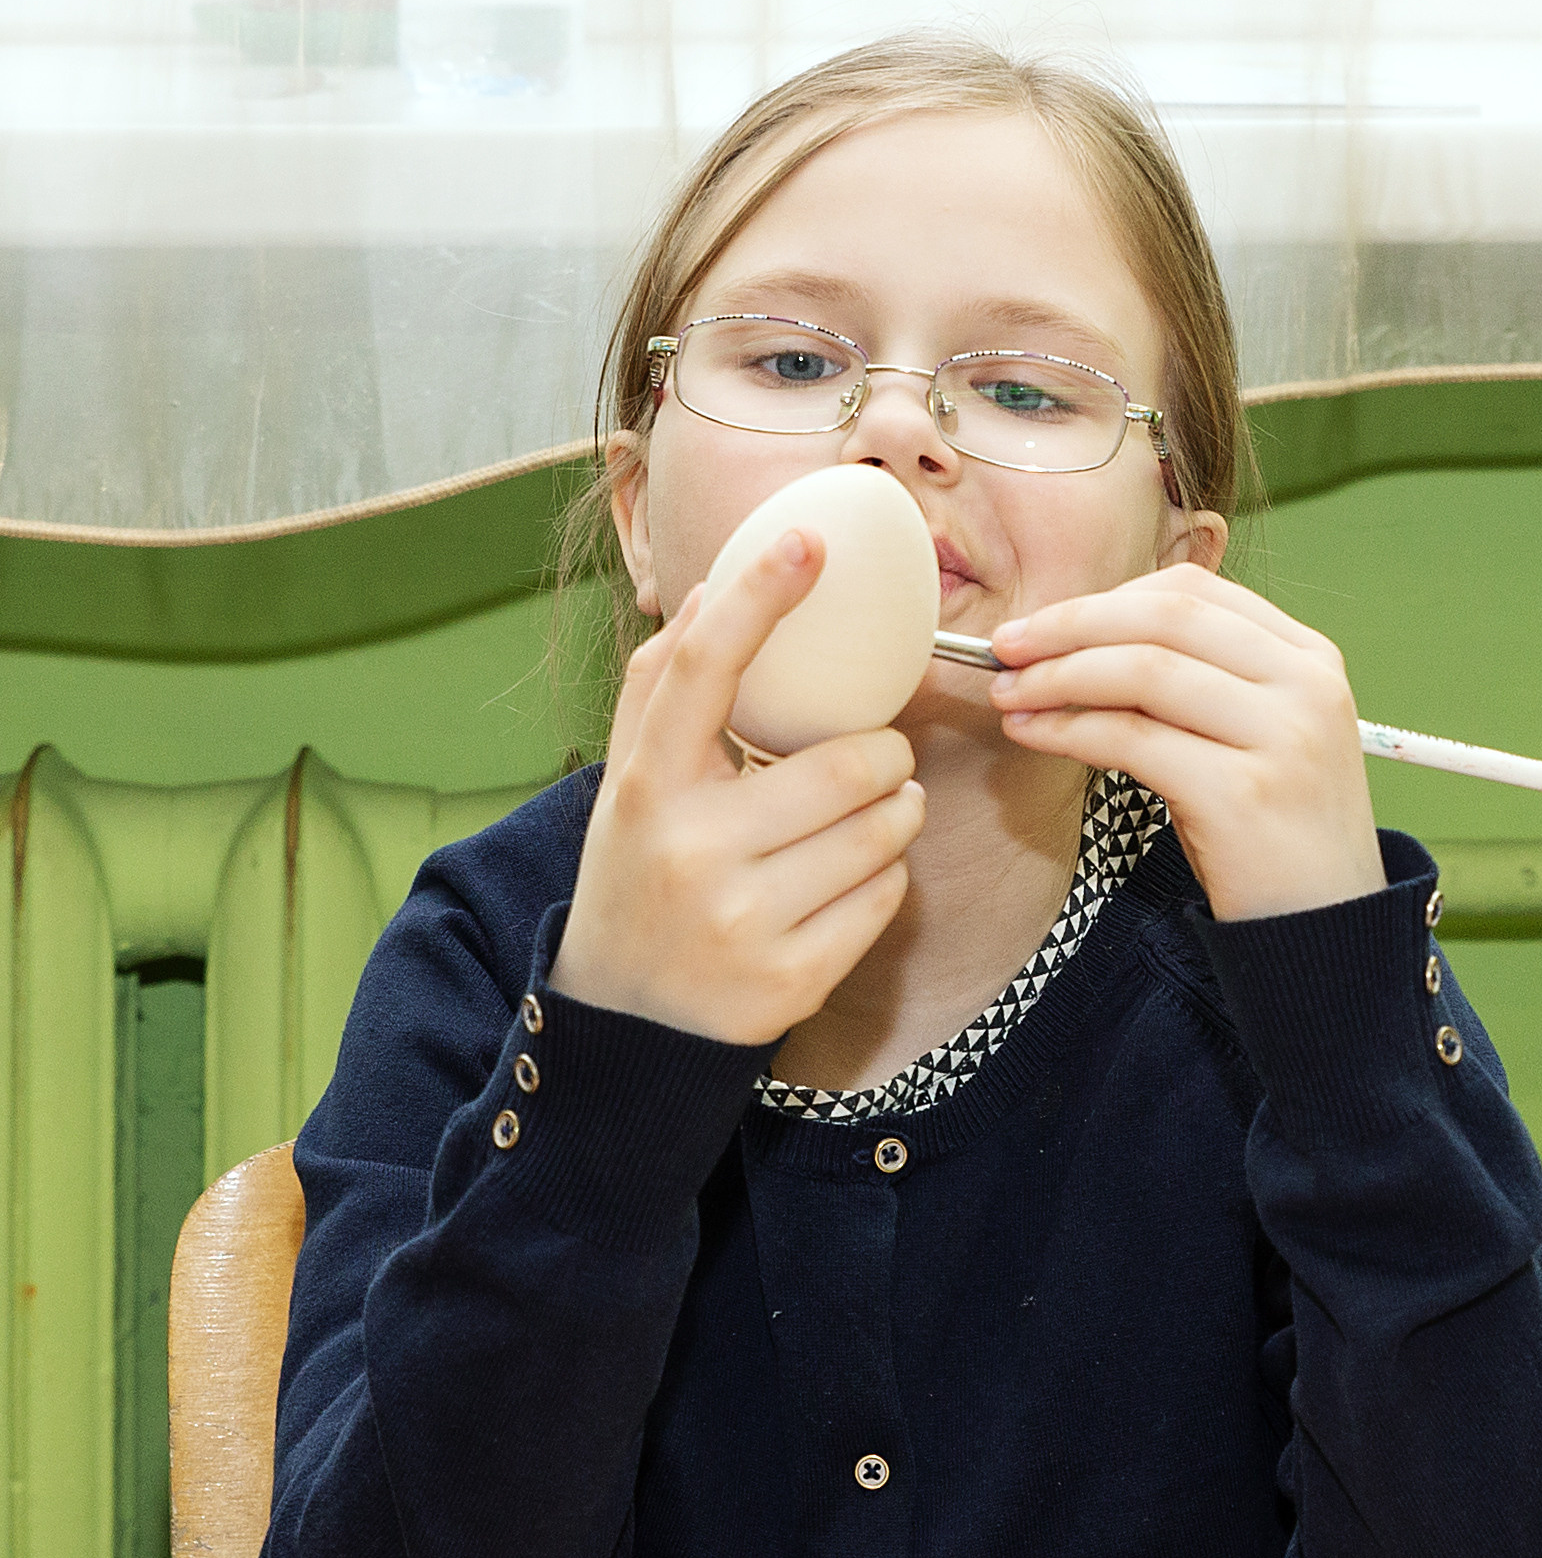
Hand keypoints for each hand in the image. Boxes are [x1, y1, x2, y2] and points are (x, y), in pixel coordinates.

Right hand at [551, 529, 925, 1041]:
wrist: (626, 1016)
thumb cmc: (641, 871)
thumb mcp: (632, 783)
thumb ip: (661, 688)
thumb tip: (708, 592)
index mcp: (648, 785)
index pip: (701, 670)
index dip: (758, 596)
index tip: (807, 541)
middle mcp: (691, 851)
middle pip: (848, 765)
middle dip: (886, 755)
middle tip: (877, 761)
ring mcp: (742, 921)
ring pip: (882, 832)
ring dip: (899, 812)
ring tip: (875, 814)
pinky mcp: (791, 980)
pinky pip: (886, 898)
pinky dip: (886, 878)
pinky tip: (849, 882)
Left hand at [989, 564, 1384, 920]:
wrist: (1327, 931)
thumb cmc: (1270, 835)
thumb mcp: (1253, 737)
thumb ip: (1198, 682)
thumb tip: (1080, 641)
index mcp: (1308, 657)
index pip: (1191, 592)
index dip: (1103, 600)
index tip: (1042, 625)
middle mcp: (1305, 685)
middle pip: (1165, 619)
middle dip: (1070, 626)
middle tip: (1005, 647)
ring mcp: (1282, 736)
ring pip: (1144, 671)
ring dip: (1059, 677)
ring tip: (1009, 695)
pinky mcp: (1243, 793)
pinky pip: (1135, 740)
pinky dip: (1071, 730)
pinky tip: (1034, 734)